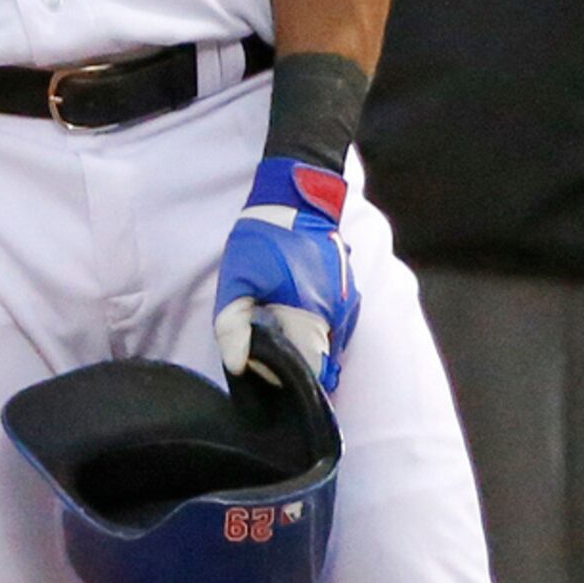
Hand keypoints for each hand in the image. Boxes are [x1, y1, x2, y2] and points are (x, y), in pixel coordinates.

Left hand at [215, 159, 359, 391]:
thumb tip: (238, 366)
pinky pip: (338, 330)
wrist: (294, 202)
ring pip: (331, 347)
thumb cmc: (261, 242)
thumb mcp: (235, 282)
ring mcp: (348, 302)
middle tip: (271, 360)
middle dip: (299, 368)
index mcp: (309, 312)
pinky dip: (320, 336)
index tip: (268, 375)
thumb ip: (232, 327)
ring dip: (310, 351)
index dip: (286, 380)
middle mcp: (336, 311)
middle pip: (322, 363)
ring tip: (283, 339)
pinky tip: (298, 324)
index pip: (308, 370)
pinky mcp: (351, 294)